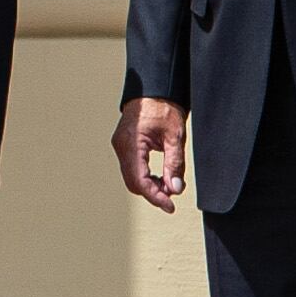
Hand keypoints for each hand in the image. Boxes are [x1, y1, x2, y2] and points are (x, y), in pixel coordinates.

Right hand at [114, 98, 188, 212]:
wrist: (153, 90)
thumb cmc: (163, 107)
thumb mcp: (175, 136)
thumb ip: (175, 164)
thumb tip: (175, 188)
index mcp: (131, 145)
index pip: (140, 181)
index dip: (155, 197)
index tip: (170, 206)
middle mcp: (121, 147)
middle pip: (133, 183)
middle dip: (153, 193)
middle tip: (173, 197)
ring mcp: (120, 147)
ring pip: (131, 178)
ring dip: (149, 186)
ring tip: (169, 185)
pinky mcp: (124, 146)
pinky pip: (131, 169)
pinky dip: (145, 177)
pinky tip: (160, 177)